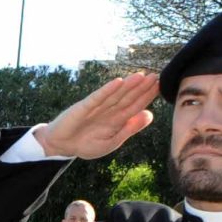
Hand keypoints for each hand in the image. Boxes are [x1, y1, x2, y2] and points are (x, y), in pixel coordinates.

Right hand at [30, 72, 157, 159]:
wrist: (61, 146)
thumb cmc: (86, 145)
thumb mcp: (112, 141)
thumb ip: (130, 128)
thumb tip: (150, 115)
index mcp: (118, 119)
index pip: (135, 105)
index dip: (147, 96)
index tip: (160, 86)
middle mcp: (109, 110)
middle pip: (128, 97)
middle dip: (141, 87)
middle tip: (156, 75)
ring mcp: (97, 107)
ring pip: (115, 95)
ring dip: (128, 85)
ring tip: (141, 76)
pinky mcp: (83, 107)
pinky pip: (98, 98)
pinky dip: (107, 90)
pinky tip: (117, 82)